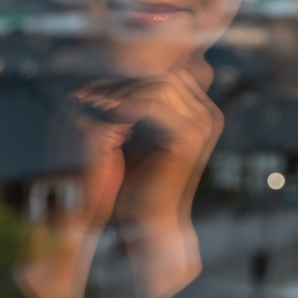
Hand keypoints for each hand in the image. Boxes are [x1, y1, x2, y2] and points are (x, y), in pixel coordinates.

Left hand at [96, 67, 223, 297]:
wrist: (148, 221)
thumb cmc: (138, 183)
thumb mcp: (138, 135)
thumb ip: (136, 107)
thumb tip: (113, 76)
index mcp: (200, 114)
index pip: (164, 79)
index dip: (127, 80)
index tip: (91, 87)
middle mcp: (208, 115)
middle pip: (163, 77)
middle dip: (123, 82)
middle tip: (89, 93)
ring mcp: (203, 124)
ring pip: (159, 85)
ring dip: (122, 91)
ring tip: (92, 101)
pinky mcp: (189, 135)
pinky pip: (153, 104)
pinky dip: (125, 104)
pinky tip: (103, 111)